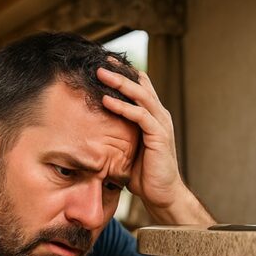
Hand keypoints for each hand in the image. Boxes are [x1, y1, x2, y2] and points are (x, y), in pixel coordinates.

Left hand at [97, 67, 213, 225]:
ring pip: (140, 95)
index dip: (124, 74)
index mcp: (153, 116)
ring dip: (120, 83)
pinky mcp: (159, 135)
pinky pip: (139, 115)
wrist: (162, 194)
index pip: (141, 87)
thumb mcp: (128, 149)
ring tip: (101, 74)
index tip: (104, 65)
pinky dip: (122, 107)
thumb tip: (93, 131)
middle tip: (101, 61)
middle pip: (141, 84)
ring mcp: (161, 124)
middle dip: (120, 72)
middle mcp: (160, 116)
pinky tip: (106, 101)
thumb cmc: (144, 175)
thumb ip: (119, 135)